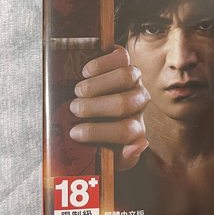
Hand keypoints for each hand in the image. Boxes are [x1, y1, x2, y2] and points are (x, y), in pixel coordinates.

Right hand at [69, 45, 149, 170]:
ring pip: (126, 76)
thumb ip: (125, 158)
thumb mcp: (110, 155)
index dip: (98, 132)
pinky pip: (120, 56)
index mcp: (136, 128)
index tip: (74, 132)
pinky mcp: (125, 60)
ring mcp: (134, 79)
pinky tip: (85, 72)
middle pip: (124, 103)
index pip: (126, 131)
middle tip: (74, 108)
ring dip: (97, 85)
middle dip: (94, 107)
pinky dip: (101, 63)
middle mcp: (139, 102)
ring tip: (78, 91)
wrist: (92, 110)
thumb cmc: (97, 135)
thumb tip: (139, 144)